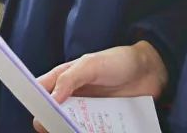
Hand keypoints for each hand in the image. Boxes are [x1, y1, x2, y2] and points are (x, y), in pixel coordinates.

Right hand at [32, 42, 167, 132]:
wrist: (150, 71)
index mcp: (64, 78)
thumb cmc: (118, 61)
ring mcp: (88, 110)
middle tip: (61, 128)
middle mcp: (73, 96)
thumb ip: (70, 79)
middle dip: (53, 123)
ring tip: (78, 130)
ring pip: (71, 126)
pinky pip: (92, 132)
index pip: (40, 92)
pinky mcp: (103, 121)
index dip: (35, 103)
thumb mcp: (91, 64)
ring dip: (71, 130)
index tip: (39, 115)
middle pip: (53, 115)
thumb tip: (51, 99)